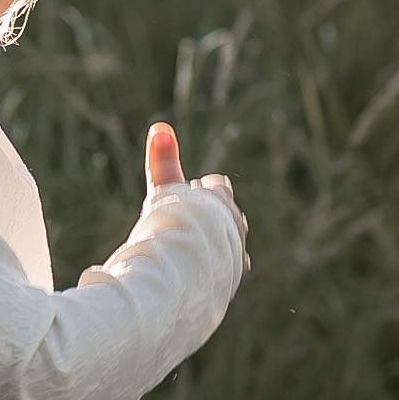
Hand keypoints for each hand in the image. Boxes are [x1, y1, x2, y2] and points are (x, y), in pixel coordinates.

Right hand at [145, 124, 248, 269]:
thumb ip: (162, 162)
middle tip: (192, 222)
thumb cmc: (173, 223)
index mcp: (220, 198)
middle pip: (227, 212)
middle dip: (213, 216)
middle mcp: (235, 222)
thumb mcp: (164, 190)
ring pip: (231, 240)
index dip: (200, 191)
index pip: (217, 186)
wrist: (186, 265)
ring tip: (197, 248)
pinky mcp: (235, 273)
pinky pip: (230, 266)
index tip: (189, 194)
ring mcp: (238, 249)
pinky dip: (219, 266)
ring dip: (218, 242)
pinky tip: (207, 271)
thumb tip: (160, 126)